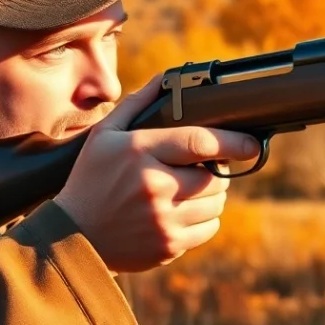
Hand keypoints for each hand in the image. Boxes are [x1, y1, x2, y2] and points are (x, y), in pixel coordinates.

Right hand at [52, 73, 261, 272]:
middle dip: (216, 171)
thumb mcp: (104, 135)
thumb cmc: (91, 179)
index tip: (252, 143)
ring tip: (188, 190)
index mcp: (139, 152)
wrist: (71, 236)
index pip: (200, 141)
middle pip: (215, 177)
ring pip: (216, 204)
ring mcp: (163, 220)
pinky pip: (209, 229)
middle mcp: (154, 186)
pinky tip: (182, 212)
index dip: (233, 142)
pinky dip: (204, 220)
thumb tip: (166, 79)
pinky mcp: (168, 246)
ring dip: (211, 195)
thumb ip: (138, 104)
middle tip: (201, 169)